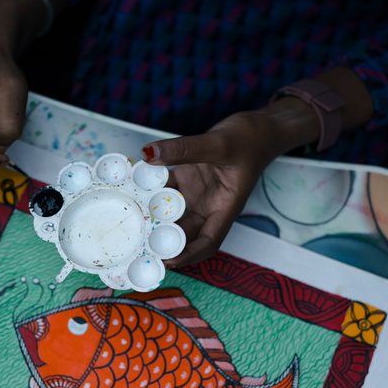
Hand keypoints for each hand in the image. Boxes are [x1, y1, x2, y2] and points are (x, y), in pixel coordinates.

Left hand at [142, 111, 286, 267]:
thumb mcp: (219, 144)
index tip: (167, 261)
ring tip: (128, 217)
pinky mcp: (187, 178)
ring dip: (152, 214)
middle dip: (162, 239)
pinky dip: (149, 186)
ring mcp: (196, 192)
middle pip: (184, 232)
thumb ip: (184, 149)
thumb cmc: (252, 140)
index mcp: (225, 209)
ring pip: (170, 210)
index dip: (188, 255)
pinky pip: (164, 186)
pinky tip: (132, 182)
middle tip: (137, 242)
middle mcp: (209, 205)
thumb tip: (150, 154)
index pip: (207, 242)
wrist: (259, 127)